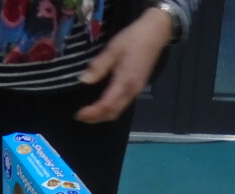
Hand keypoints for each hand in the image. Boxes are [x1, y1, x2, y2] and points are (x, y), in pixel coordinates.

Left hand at [75, 8, 173, 123]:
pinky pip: (122, 105)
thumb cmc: (133, 39)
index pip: (106, 105)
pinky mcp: (137, 88)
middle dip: (96, 119)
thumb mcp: (113, 49)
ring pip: (118, 111)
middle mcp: (131, 91)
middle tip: (80, 117)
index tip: (78, 114)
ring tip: (88, 114)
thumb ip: (99, 66)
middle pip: (113, 113)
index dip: (92, 112)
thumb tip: (83, 80)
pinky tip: (102, 105)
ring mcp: (136, 91)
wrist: (155, 33)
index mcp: (124, 82)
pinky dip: (110, 109)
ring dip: (103, 116)